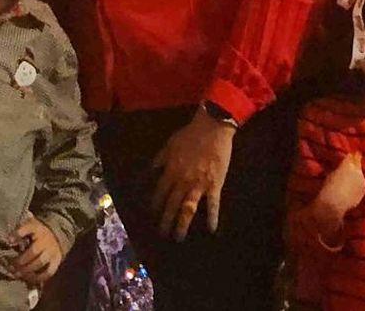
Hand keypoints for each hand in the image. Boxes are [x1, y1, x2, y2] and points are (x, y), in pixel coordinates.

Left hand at [9, 216, 63, 286]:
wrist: (55, 235)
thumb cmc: (37, 232)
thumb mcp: (29, 226)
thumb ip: (19, 231)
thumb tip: (9, 240)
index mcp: (37, 229)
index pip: (28, 228)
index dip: (18, 234)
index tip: (9, 241)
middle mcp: (45, 240)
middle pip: (33, 252)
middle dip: (20, 261)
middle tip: (10, 267)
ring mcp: (52, 251)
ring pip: (40, 263)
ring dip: (27, 271)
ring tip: (17, 274)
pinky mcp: (56, 261)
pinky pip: (48, 272)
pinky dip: (38, 278)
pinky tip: (28, 279)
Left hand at [151, 108, 234, 240]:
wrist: (212, 128)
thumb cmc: (190, 135)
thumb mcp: (169, 145)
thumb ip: (160, 159)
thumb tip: (150, 171)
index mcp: (171, 171)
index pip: (160, 192)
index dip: (155, 204)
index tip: (152, 214)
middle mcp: (182, 181)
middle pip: (171, 204)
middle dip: (165, 220)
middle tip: (162, 234)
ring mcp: (199, 184)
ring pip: (188, 208)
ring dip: (182, 224)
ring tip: (179, 237)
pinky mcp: (214, 185)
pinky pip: (212, 204)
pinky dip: (212, 217)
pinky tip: (211, 229)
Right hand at [315, 152, 364, 219]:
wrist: (335, 202)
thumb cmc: (329, 186)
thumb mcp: (333, 173)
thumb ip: (341, 168)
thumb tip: (344, 166)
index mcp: (348, 164)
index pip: (352, 156)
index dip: (353, 155)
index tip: (354, 153)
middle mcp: (358, 171)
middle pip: (358, 165)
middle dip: (356, 163)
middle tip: (355, 161)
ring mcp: (362, 182)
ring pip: (360, 175)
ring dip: (357, 175)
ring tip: (351, 176)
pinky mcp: (363, 191)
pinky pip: (360, 185)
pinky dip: (357, 184)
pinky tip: (352, 187)